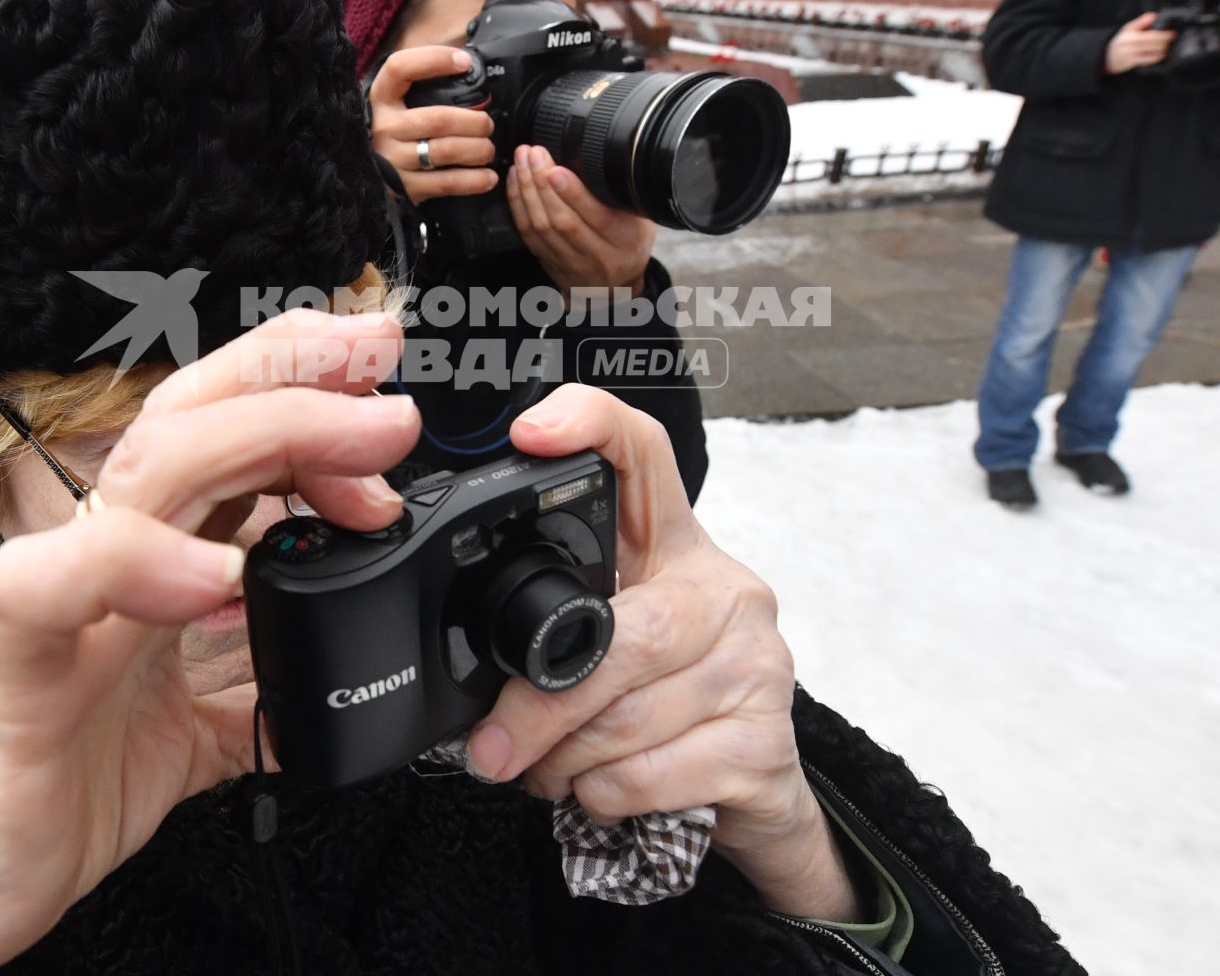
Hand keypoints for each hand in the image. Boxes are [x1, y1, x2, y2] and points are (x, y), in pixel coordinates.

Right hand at [0, 310, 418, 975]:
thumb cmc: (64, 784)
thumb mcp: (201, 729)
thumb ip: (265, 691)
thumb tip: (341, 684)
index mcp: (153, 557)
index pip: (224, 431)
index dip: (303, 386)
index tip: (386, 376)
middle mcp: (108, 556)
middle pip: (194, 418)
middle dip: (296, 378)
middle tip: (386, 371)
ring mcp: (62, 603)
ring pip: (143, 473)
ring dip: (258, 440)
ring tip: (354, 454)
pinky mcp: (16, 668)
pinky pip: (54, 589)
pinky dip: (138, 563)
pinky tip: (221, 576)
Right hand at [368, 46, 498, 203]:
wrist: (362, 177)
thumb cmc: (391, 134)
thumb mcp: (394, 105)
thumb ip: (420, 85)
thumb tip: (465, 63)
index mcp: (381, 99)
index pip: (401, 68)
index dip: (435, 59)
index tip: (464, 62)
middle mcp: (384, 128)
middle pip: (439, 118)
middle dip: (474, 121)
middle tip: (486, 124)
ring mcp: (393, 159)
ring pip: (446, 150)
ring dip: (478, 149)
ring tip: (487, 149)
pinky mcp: (405, 187)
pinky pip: (447, 182)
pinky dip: (474, 180)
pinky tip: (488, 176)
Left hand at [464, 385, 859, 920]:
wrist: (754, 793)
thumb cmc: (666, 703)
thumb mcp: (611, 641)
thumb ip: (554, 626)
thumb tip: (454, 663)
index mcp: (675, 547)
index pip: (643, 455)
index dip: (591, 425)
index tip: (531, 433)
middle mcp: (726, 591)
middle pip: (625, 633)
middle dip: (542, 704)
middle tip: (490, 746)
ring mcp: (756, 664)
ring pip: (627, 716)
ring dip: (563, 760)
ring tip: (548, 768)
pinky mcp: (765, 742)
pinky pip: (650, 773)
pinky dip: (603, 793)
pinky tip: (599, 787)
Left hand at [506, 145, 656, 295]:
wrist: (614, 288)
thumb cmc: (629, 244)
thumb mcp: (642, 221)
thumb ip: (627, 197)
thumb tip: (605, 158)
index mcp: (624, 241)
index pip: (597, 218)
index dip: (573, 193)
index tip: (556, 170)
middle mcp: (596, 255)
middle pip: (562, 220)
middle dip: (542, 183)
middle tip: (533, 154)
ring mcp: (569, 261)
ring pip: (541, 226)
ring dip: (527, 190)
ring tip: (522, 160)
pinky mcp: (547, 261)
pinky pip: (527, 232)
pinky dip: (518, 203)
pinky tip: (515, 180)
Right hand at [1103, 12, 1176, 74]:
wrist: (1109, 56)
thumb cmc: (1122, 41)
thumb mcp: (1128, 29)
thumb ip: (1141, 22)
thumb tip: (1153, 15)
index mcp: (1130, 35)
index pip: (1149, 35)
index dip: (1162, 35)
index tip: (1171, 33)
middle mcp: (1129, 45)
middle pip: (1151, 43)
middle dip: (1164, 42)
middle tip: (1172, 39)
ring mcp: (1130, 54)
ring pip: (1150, 52)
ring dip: (1161, 50)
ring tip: (1167, 46)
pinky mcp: (1132, 62)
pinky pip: (1147, 60)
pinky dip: (1156, 57)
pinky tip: (1161, 55)